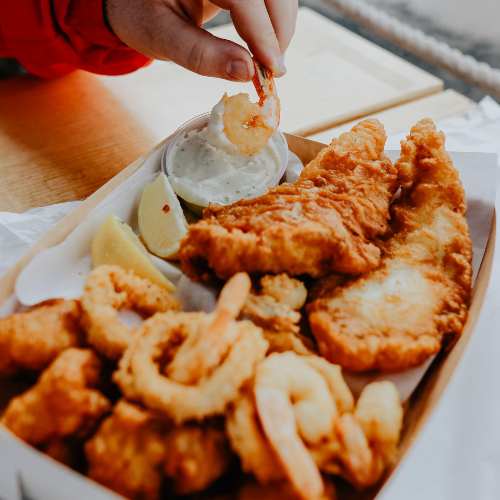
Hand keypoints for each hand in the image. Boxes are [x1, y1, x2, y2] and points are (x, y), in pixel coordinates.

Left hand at [105, 0, 296, 81]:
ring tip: (267, 61)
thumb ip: (203, 55)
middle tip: (272, 71)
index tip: (271, 71)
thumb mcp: (163, 38)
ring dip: (280, 27)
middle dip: (278, 31)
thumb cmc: (141, 14)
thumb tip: (247, 73)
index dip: (264, 33)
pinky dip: (273, 20)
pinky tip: (263, 43)